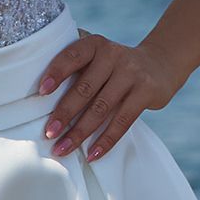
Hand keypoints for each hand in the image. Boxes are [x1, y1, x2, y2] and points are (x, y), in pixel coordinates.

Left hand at [37, 34, 176, 160]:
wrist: (160, 64)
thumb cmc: (115, 66)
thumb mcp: (98, 56)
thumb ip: (76, 66)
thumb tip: (39, 97)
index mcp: (95, 45)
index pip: (73, 56)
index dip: (57, 72)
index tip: (41, 92)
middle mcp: (113, 55)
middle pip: (85, 88)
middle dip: (64, 113)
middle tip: (48, 133)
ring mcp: (131, 74)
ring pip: (101, 108)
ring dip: (80, 132)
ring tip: (62, 149)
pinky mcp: (146, 92)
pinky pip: (122, 120)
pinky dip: (106, 140)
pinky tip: (92, 154)